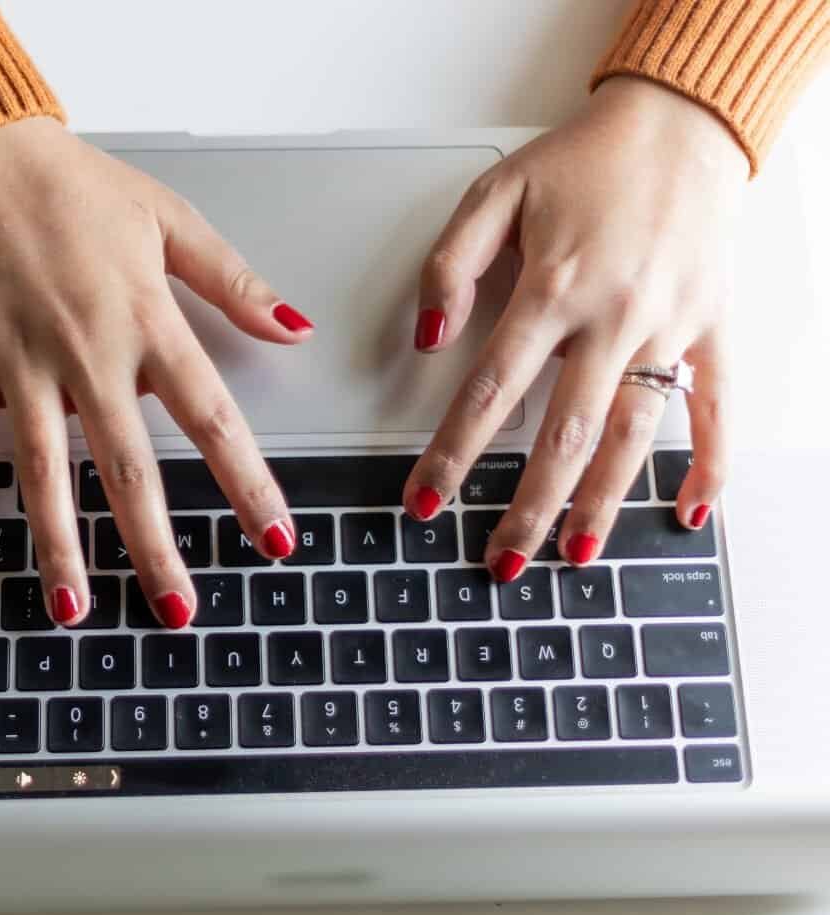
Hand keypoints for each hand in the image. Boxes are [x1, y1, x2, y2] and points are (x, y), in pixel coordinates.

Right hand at [0, 118, 311, 625]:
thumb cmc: (77, 189)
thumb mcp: (172, 222)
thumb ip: (236, 284)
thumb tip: (296, 328)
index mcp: (147, 322)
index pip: (211, 419)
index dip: (247, 484)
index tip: (274, 538)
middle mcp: (86, 354)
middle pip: (128, 468)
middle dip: (154, 546)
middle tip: (177, 610)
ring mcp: (22, 366)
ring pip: (42, 472)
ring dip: (59, 546)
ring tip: (75, 610)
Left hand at [404, 78, 748, 579]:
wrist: (679, 126)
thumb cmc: (584, 162)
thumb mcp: (497, 191)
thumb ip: (450, 264)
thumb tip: (429, 338)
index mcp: (553, 288)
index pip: (490, 392)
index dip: (452, 454)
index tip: (425, 502)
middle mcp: (613, 319)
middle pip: (563, 434)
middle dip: (529, 506)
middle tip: (502, 561)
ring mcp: (668, 329)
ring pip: (633, 435)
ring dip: (603, 502)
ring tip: (575, 555)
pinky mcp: (710, 329)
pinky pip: (716, 407)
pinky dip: (710, 463)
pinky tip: (691, 513)